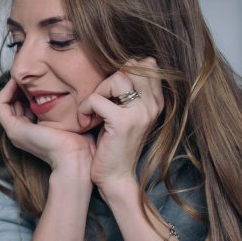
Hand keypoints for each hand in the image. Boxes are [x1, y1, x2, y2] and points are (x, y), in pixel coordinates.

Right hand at [0, 77, 94, 173]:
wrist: (76, 159)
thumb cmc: (80, 142)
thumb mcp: (70, 120)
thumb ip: (62, 108)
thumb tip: (67, 91)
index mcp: (31, 131)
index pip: (20, 105)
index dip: (25, 89)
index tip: (39, 77)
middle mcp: (20, 131)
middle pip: (11, 103)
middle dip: (19, 86)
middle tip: (31, 73)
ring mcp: (14, 131)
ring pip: (4, 102)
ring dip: (11, 86)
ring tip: (26, 76)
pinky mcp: (13, 129)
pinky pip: (0, 104)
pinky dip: (6, 90)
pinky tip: (20, 82)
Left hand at [77, 58, 163, 195]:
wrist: (116, 176)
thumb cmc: (114, 145)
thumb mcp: (124, 114)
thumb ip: (126, 93)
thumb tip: (124, 64)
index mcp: (156, 101)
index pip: (146, 65)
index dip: (122, 72)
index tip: (109, 94)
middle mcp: (152, 104)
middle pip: (131, 67)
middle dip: (106, 81)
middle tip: (98, 102)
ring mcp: (140, 112)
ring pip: (116, 78)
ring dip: (97, 92)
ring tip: (92, 112)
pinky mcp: (123, 122)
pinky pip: (97, 99)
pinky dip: (85, 108)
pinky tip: (85, 122)